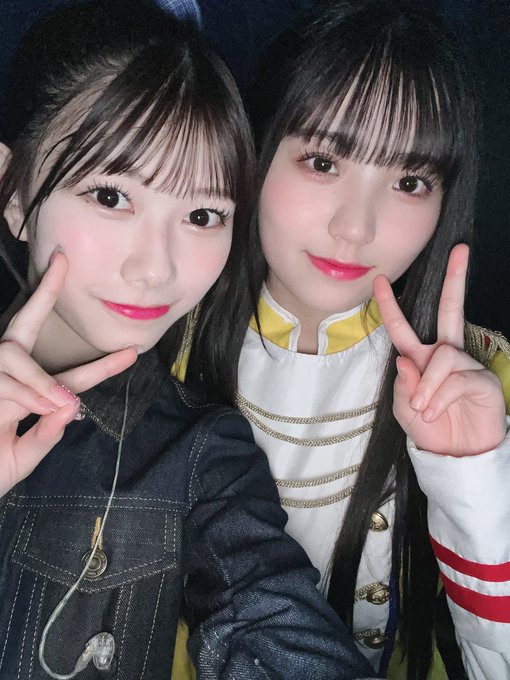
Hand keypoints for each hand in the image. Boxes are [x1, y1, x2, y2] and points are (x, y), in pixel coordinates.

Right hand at [0, 253, 136, 495]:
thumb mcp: (19, 461)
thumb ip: (44, 437)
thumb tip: (71, 406)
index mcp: (26, 399)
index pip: (67, 376)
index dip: (100, 367)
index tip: (133, 353)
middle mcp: (5, 381)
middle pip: (23, 328)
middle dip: (43, 293)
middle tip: (62, 262)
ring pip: (12, 355)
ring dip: (37, 378)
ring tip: (55, 401)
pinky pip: (1, 376)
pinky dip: (21, 389)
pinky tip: (36, 404)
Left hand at [373, 244, 506, 455]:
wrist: (457, 456)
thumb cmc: (430, 429)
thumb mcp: (405, 409)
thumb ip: (403, 385)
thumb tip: (406, 360)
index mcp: (422, 358)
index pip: (403, 328)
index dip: (390, 306)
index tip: (380, 280)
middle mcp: (445, 355)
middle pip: (449, 311)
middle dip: (455, 280)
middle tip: (460, 250)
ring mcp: (466, 365)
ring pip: (443, 357)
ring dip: (427, 385)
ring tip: (422, 409)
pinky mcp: (482, 380)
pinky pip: (456, 379)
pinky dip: (439, 397)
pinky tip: (435, 412)